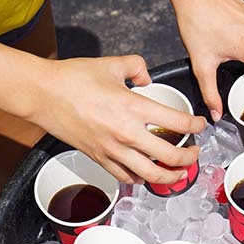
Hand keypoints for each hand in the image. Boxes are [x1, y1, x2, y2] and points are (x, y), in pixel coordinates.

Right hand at [25, 55, 206, 185]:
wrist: (42, 94)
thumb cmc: (73, 79)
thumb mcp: (112, 64)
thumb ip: (137, 67)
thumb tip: (147, 78)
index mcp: (134, 108)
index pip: (178, 123)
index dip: (196, 126)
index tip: (200, 125)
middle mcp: (126, 134)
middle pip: (170, 157)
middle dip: (190, 158)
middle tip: (195, 153)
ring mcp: (112, 150)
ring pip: (151, 175)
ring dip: (171, 177)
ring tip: (179, 173)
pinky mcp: (99, 159)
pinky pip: (126, 177)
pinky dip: (141, 179)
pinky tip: (146, 174)